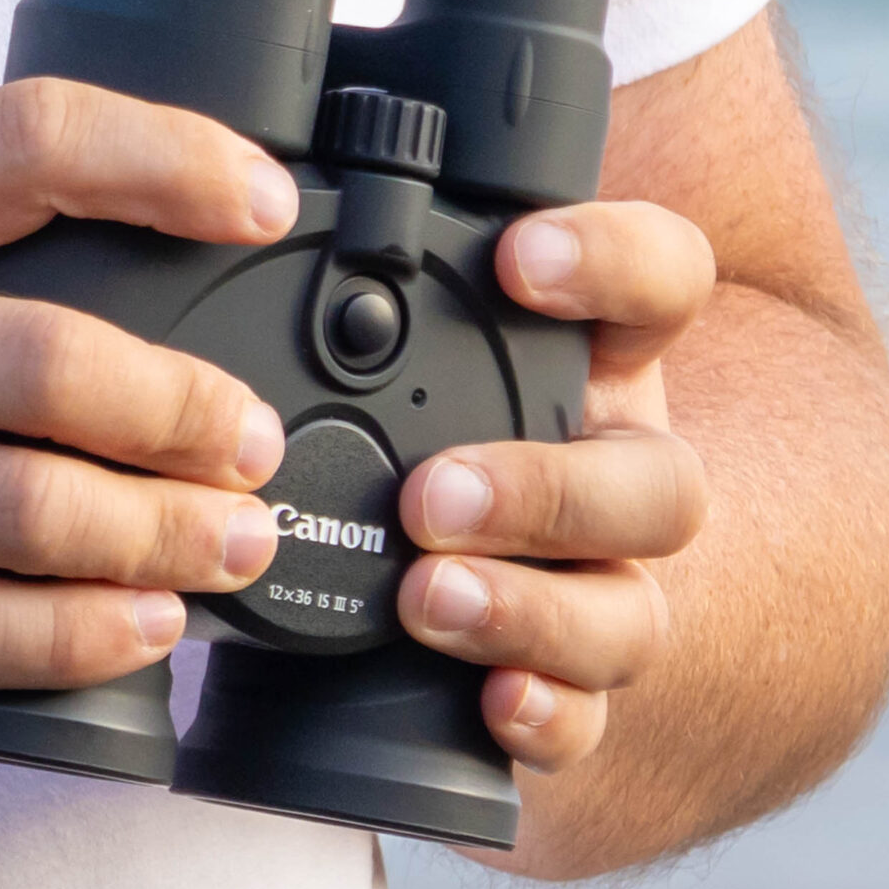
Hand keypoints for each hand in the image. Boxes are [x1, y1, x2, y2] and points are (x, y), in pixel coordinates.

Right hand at [0, 78, 293, 688]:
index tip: (259, 199)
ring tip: (235, 543)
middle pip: (53, 363)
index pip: (24, 143)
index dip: (165, 159)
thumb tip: (94, 221)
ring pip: (24, 509)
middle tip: (256, 440)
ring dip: (161, 535)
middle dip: (189, 412)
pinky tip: (137, 626)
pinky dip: (67, 635)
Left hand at [395, 202, 714, 772]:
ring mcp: (604, 583)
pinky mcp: (567, 679)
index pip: (663, 279)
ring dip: (534, 609)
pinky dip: (548, 713)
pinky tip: (492, 702)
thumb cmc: (401, 398)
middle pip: (661, 484)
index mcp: (589, 354)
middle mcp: (616, 467)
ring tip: (425, 600)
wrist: (441, 546)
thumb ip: (349, 261)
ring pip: (630, 610)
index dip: (614, 263)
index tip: (517, 257)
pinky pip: (592, 716)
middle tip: (431, 493)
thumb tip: (225, 172)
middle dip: (548, 492)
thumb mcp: (398, 314)